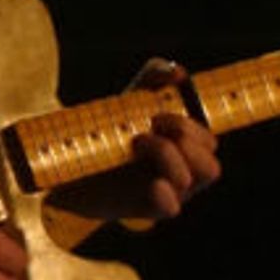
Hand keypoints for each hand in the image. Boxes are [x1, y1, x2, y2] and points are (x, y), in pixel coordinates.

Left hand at [72, 60, 220, 224]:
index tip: (159, 114)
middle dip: (183, 136)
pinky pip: (170, 207)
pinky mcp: (143, 207)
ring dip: (167, 154)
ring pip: (189, 180)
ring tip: (137, 142)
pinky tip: (152, 181)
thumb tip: (177, 72)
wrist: (71, 161)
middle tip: (151, 124)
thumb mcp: (132, 100)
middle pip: (209, 165)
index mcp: (183, 152)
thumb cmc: (110, 132)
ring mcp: (164, 193)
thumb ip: (154, 79)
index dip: (191, 126)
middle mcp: (180, 175)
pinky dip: (165, 193)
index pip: (208, 143)